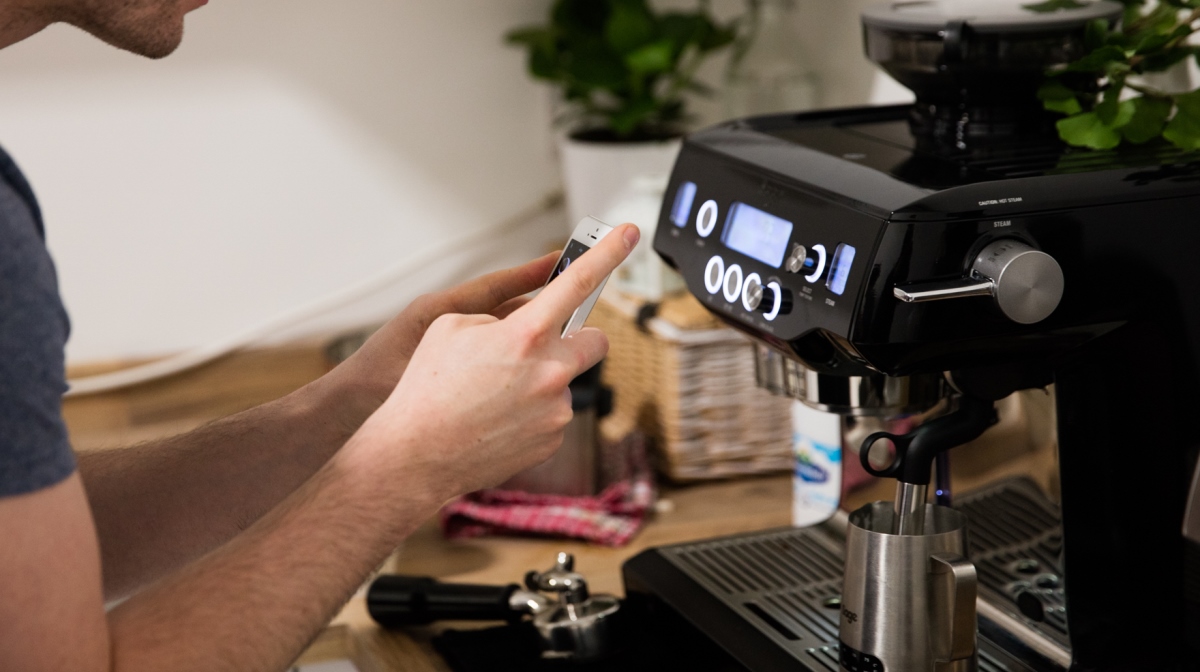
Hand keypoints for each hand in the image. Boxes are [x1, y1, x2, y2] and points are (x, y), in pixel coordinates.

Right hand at [351, 224, 639, 502]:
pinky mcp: (552, 438)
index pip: (578, 282)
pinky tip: (498, 419)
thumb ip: (499, 315)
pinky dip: (533, 412)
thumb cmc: (427, 388)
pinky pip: (553, 414)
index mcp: (526, 334)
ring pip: (566, 381)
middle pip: (596, 341)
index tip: (629, 233)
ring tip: (495, 395)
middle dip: (579, 338)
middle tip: (548, 343)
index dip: (607, 253)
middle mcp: (550, 371)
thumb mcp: (451, 326)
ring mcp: (555, 409)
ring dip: (543, 381)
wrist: (416, 456)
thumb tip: (525, 323)